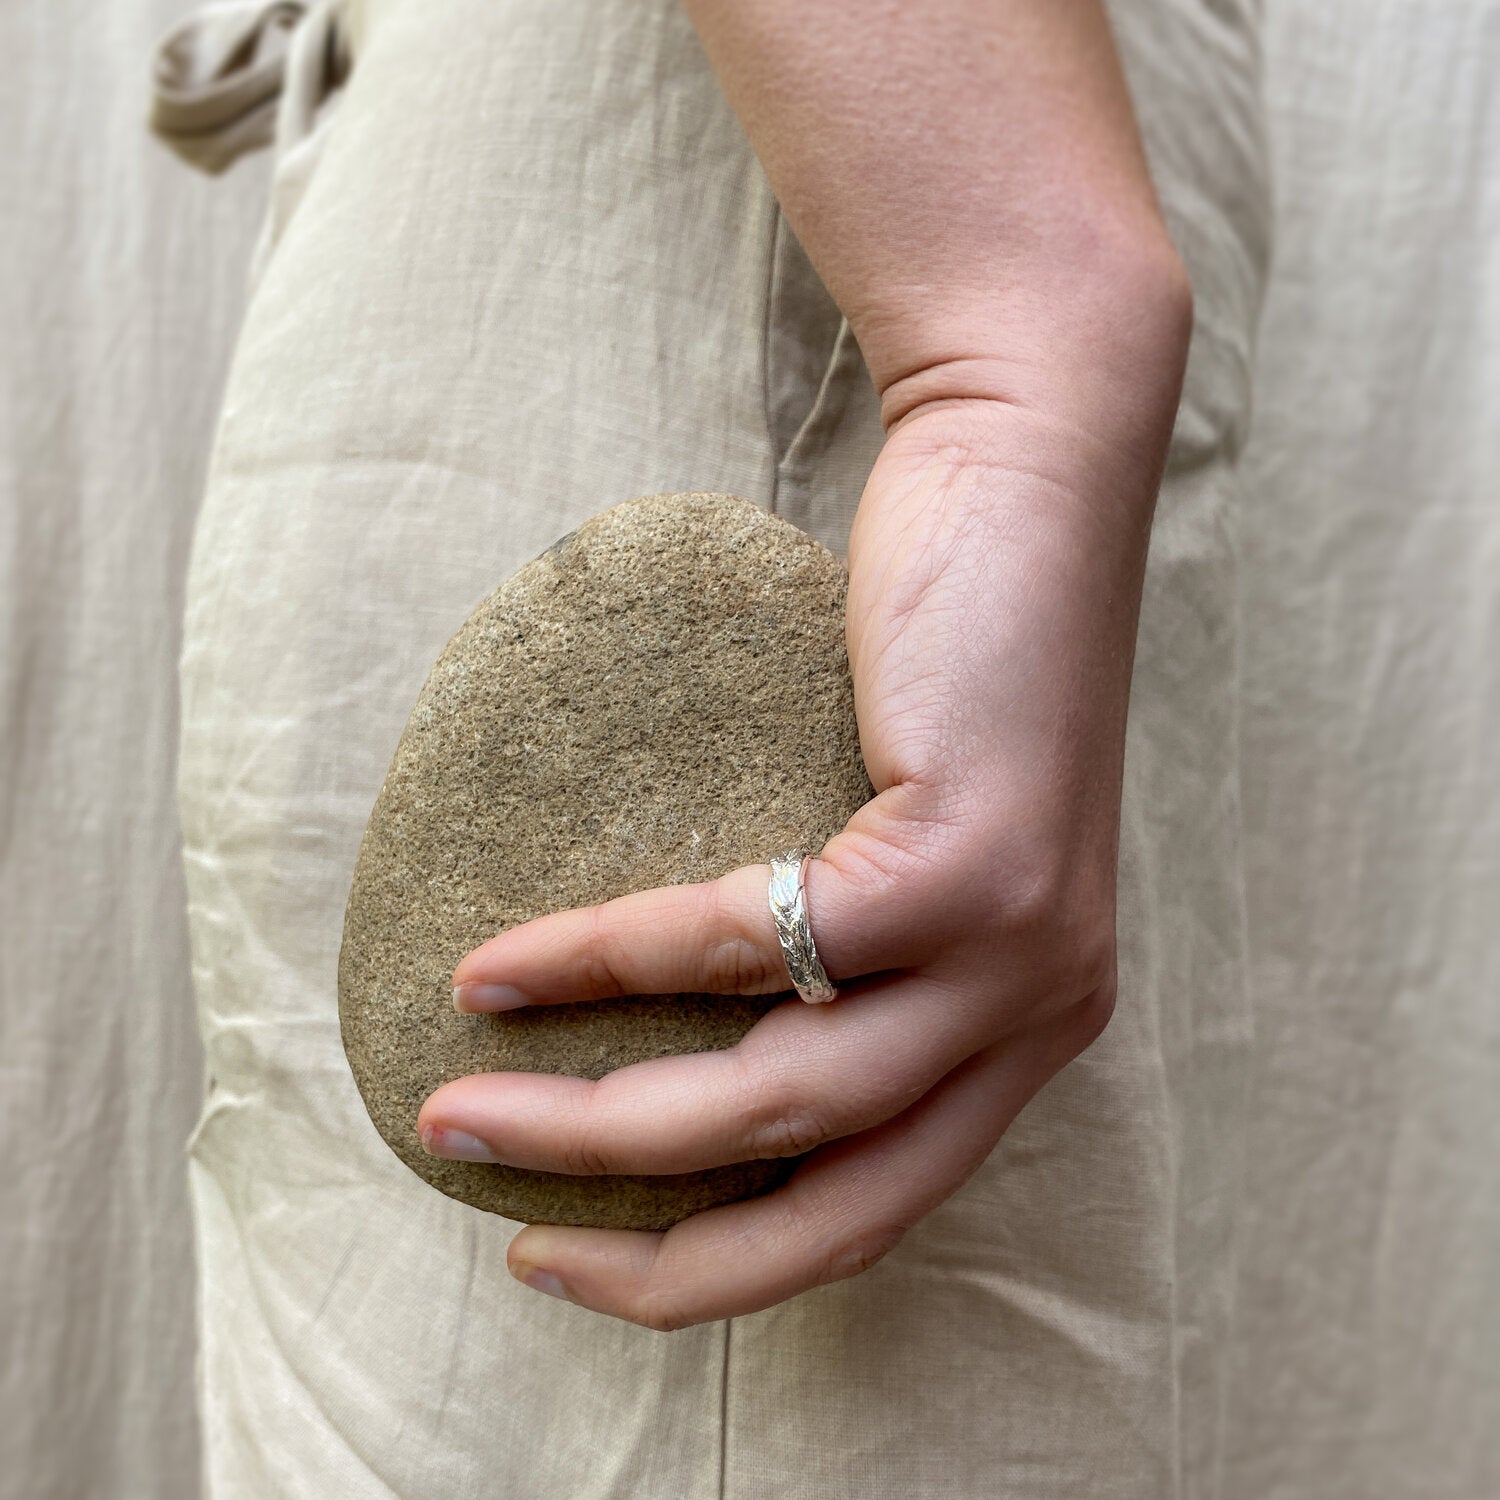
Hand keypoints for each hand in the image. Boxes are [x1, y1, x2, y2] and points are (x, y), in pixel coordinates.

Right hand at [416, 327, 1184, 1328]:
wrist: (1028, 473)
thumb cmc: (938, 655)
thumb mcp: (900, 844)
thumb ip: (829, 949)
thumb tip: (663, 1027)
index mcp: (1017, 1032)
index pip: (865, 1209)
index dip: (718, 1270)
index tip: (583, 1250)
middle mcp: (1036, 1019)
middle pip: (831, 1202)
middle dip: (655, 1253)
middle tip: (512, 1232)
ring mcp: (1016, 952)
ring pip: (783, 1102)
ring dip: (603, 1126)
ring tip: (463, 1111)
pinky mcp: (967, 865)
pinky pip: (751, 943)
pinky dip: (614, 963)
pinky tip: (508, 967)